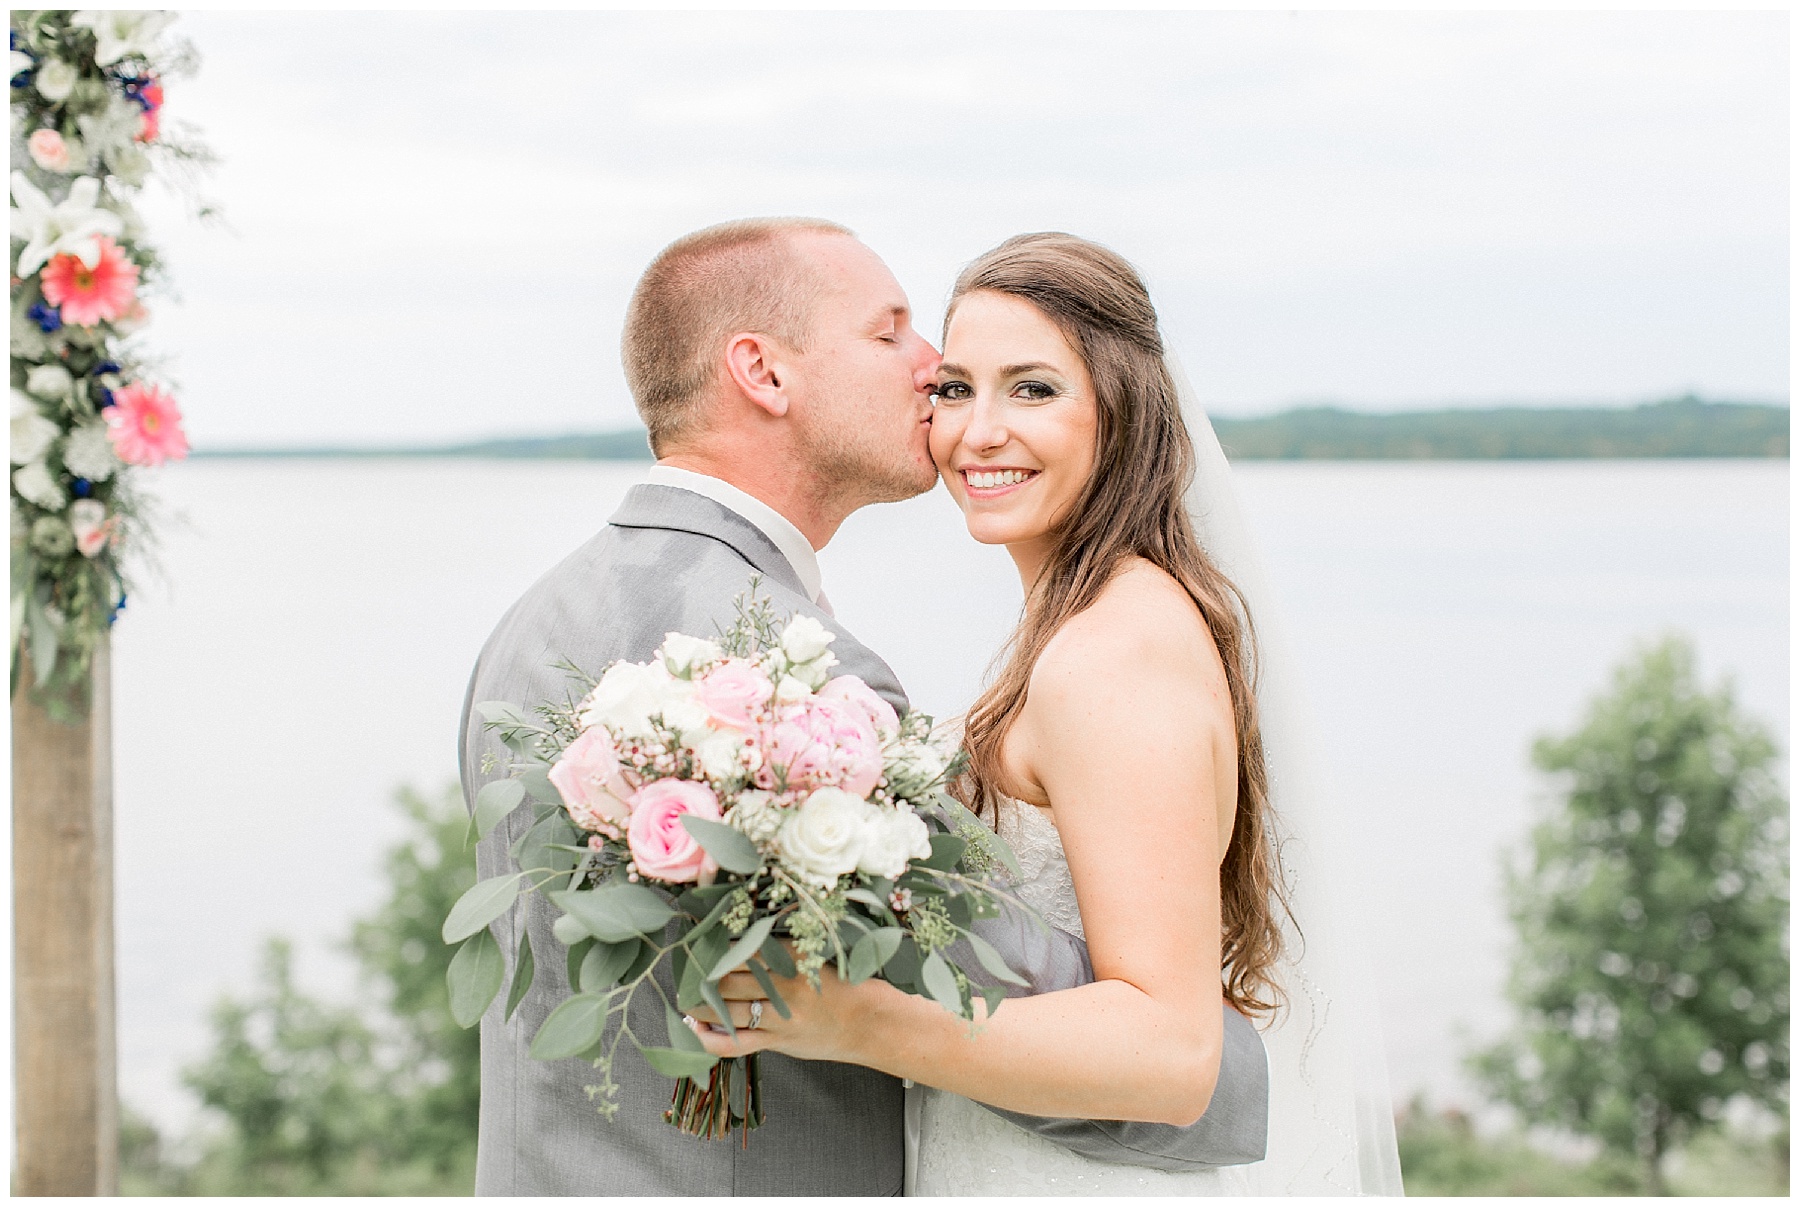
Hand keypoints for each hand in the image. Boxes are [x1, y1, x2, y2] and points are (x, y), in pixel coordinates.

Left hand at [684, 956, 901, 1063]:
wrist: (871, 1023)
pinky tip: (694, 1025)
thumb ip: (780, 954)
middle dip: (700, 973)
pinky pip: (734, 1042)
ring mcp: (780, 1016)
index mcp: (794, 956)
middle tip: (684, 967)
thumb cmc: (843, 986)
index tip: (699, 942)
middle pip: (728, 976)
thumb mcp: (815, 958)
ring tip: (685, 994)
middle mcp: (784, 984)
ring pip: (726, 1008)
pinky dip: (708, 1036)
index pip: (743, 947)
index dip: (716, 947)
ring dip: (699, 1002)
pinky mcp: (778, 1041)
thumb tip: (738, 946)